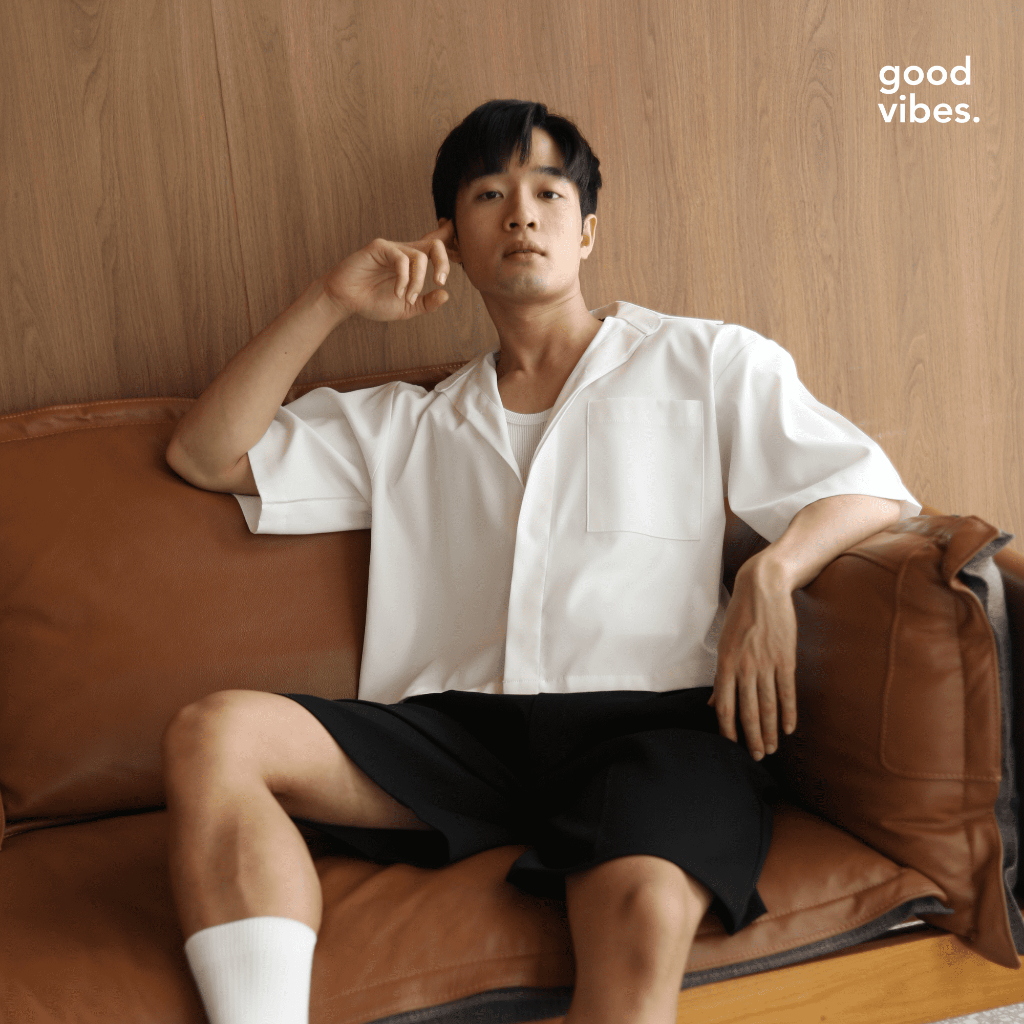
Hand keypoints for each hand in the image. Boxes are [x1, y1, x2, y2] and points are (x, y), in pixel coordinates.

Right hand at [323, 221, 455, 322]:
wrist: (346, 301)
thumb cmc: (373, 302)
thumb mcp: (406, 308)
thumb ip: (426, 303)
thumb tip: (446, 295)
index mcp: (413, 262)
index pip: (436, 246)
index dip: (451, 243)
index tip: (462, 251)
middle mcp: (405, 251)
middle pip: (435, 244)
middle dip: (444, 262)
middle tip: (440, 282)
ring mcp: (392, 248)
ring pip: (419, 256)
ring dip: (418, 281)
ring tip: (407, 297)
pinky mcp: (379, 248)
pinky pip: (401, 259)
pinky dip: (404, 279)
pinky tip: (397, 292)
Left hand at [707, 557, 797, 760]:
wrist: (763, 588)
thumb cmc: (740, 617)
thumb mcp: (723, 644)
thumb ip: (720, 676)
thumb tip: (713, 703)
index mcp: (725, 663)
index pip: (725, 705)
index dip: (728, 729)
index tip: (733, 746)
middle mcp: (745, 666)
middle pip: (748, 710)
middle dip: (752, 737)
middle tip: (757, 757)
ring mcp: (766, 663)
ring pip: (768, 705)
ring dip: (771, 730)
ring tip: (772, 749)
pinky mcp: (785, 658)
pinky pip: (787, 691)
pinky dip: (788, 712)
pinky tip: (790, 728)